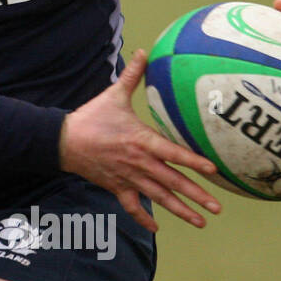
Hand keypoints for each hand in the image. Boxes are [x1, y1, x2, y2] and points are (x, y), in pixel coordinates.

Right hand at [60, 48, 220, 232]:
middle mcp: (139, 163)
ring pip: (158, 197)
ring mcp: (128, 178)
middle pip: (172, 182)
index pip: (173, 153)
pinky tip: (156, 228)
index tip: (213, 170)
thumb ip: (132, 75)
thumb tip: (144, 51)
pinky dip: (143, 218)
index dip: (193, 162)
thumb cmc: (91, 118)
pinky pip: (132, 206)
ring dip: (181, 210)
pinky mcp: (116, 187)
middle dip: (196, 195)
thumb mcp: (113, 95)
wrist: (63, 141)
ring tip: (202, 221)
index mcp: (141, 141)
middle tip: (217, 207)